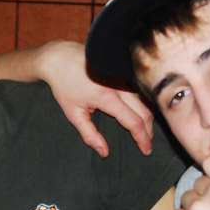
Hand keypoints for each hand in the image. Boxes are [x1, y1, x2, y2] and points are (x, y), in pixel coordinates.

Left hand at [35, 40, 153, 156]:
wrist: (60, 57)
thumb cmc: (64, 85)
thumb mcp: (73, 113)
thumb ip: (89, 134)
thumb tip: (104, 152)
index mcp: (107, 97)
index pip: (134, 122)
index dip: (142, 138)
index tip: (145, 150)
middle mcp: (119, 85)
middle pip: (145, 112)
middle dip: (149, 130)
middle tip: (147, 144)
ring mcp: (123, 76)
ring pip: (146, 99)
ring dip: (149, 117)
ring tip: (146, 131)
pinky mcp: (123, 70)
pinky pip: (140, 89)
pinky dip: (145, 103)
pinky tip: (142, 113)